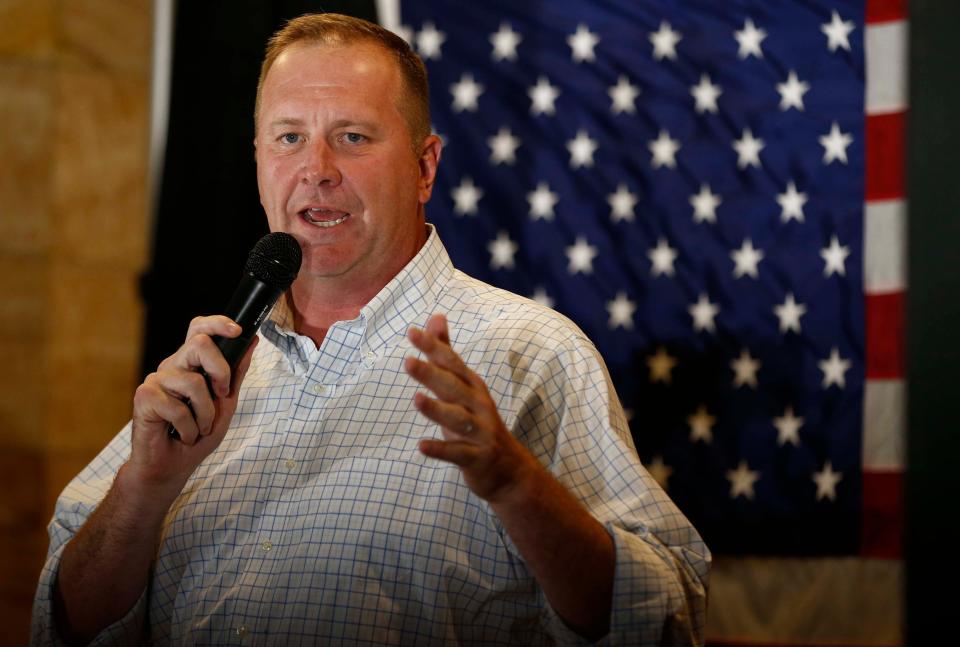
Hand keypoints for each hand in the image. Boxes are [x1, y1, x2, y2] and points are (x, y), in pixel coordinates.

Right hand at [128, 316, 256, 496]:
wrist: (172, 466)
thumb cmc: (198, 435)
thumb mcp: (226, 403)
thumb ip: (236, 374)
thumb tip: (252, 342)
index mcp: (190, 364)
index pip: (199, 329)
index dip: (217, 323)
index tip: (238, 331)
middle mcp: (172, 367)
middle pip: (199, 343)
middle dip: (220, 370)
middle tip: (222, 394)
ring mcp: (156, 380)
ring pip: (193, 382)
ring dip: (205, 413)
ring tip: (199, 428)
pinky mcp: (144, 397)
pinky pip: (177, 407)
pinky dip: (188, 427)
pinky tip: (182, 435)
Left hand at [405, 314, 541, 502]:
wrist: (509, 469)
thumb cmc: (478, 421)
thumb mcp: (463, 386)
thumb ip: (446, 353)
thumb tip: (436, 316)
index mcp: (472, 386)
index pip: (451, 362)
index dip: (433, 347)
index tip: (411, 332)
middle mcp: (479, 405)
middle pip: (453, 387)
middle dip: (432, 374)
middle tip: (407, 362)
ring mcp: (480, 432)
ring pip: (458, 419)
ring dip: (437, 410)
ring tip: (416, 400)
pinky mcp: (478, 457)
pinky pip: (458, 453)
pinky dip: (441, 449)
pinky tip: (422, 446)